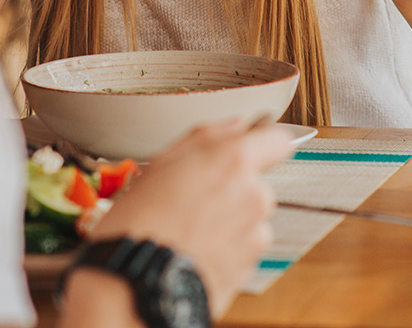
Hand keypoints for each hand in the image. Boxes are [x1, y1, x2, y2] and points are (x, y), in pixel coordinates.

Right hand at [89, 119, 292, 316]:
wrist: (134, 284)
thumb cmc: (139, 223)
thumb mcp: (161, 163)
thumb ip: (208, 137)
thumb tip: (235, 126)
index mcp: (233, 162)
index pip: (278, 139)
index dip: (264, 142)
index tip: (253, 146)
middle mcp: (254, 195)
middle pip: (257, 184)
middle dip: (233, 190)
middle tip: (193, 200)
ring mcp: (255, 234)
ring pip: (249, 219)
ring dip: (228, 222)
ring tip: (188, 231)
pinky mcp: (249, 267)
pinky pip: (242, 249)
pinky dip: (224, 249)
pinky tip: (193, 250)